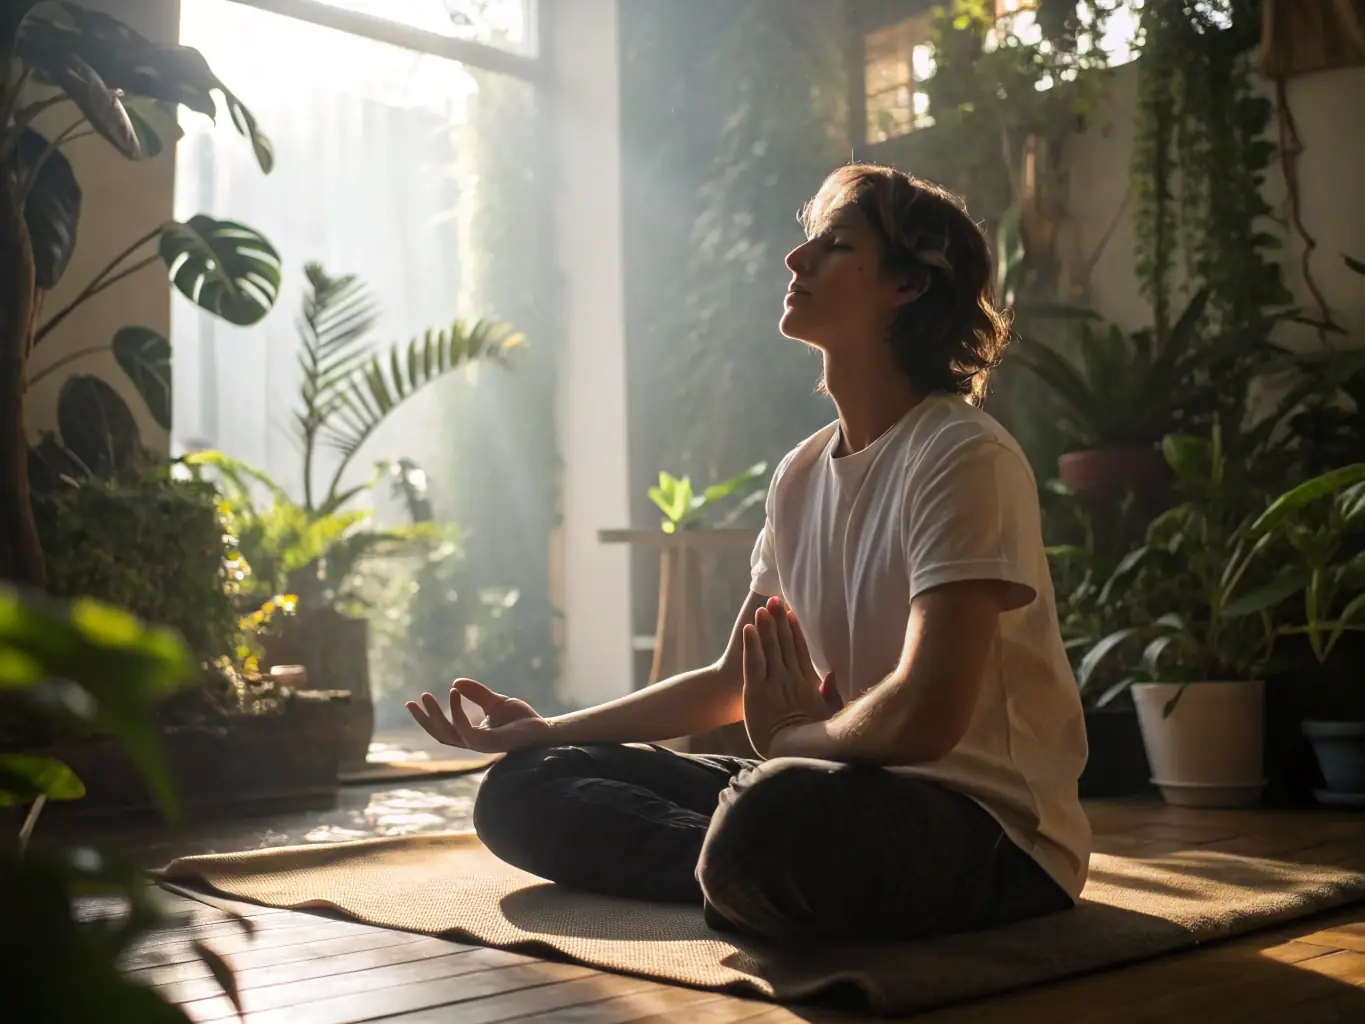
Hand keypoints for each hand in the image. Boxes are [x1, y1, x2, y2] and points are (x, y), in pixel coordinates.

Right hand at [406, 678, 552, 753]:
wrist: (543, 727)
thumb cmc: (521, 718)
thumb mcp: (495, 701)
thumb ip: (476, 693)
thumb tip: (455, 682)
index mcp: (472, 735)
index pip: (444, 729)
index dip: (429, 718)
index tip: (417, 700)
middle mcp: (472, 742)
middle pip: (440, 734)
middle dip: (425, 719)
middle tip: (412, 701)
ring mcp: (479, 745)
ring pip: (448, 734)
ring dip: (435, 715)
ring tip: (426, 697)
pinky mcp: (488, 743)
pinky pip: (465, 730)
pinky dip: (457, 713)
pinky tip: (454, 693)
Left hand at [742, 597, 837, 757]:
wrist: (790, 752)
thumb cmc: (810, 739)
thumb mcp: (827, 716)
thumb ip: (829, 694)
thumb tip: (830, 675)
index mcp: (806, 683)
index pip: (799, 650)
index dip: (795, 630)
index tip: (791, 612)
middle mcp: (790, 678)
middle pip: (784, 644)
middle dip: (779, 620)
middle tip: (775, 599)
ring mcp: (772, 683)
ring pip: (769, 649)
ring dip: (766, 627)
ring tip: (763, 608)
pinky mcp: (755, 691)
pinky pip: (753, 663)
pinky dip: (751, 645)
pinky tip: (749, 629)